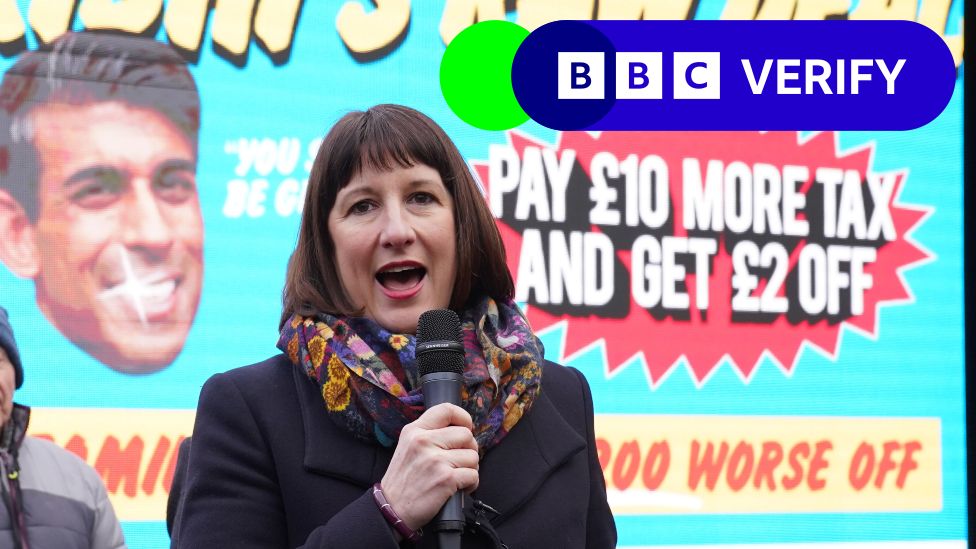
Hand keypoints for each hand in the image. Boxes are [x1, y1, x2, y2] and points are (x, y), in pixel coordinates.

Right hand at [380, 403, 479, 530]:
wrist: (392, 509)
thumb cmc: (403, 480)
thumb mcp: (407, 446)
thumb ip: (429, 434)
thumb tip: (460, 430)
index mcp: (414, 430)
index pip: (446, 409)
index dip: (463, 418)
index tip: (466, 428)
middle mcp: (424, 441)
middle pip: (466, 434)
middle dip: (469, 449)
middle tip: (461, 461)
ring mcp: (435, 460)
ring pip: (473, 456)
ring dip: (470, 468)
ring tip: (458, 476)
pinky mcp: (445, 478)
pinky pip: (473, 475)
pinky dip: (471, 484)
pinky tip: (460, 488)